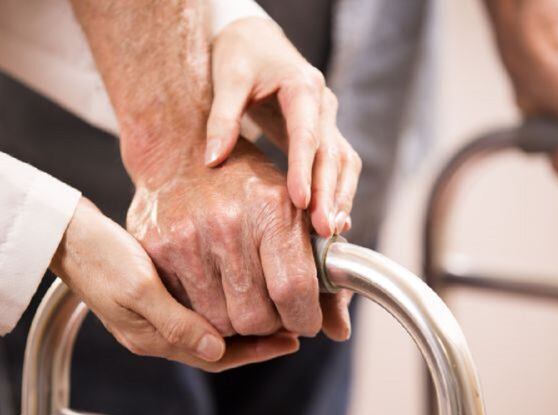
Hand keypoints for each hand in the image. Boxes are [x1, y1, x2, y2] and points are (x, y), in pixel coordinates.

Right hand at [50, 197, 299, 371]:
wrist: (64, 233)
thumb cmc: (98, 256)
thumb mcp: (137, 289)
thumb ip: (175, 322)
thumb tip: (216, 350)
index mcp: (153, 337)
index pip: (217, 356)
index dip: (256, 351)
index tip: (291, 338)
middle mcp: (156, 331)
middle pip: (218, 346)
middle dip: (256, 339)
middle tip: (293, 324)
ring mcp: (154, 313)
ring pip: (211, 326)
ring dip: (242, 320)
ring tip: (275, 306)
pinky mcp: (153, 293)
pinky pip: (197, 306)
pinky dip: (221, 301)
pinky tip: (240, 286)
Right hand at [126, 139, 352, 341]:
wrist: (180, 153)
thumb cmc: (246, 186)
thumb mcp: (292, 210)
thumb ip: (322, 271)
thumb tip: (340, 332)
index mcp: (272, 208)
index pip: (294, 289)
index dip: (305, 318)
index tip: (306, 320)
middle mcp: (228, 224)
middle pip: (256, 317)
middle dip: (272, 325)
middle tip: (273, 310)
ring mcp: (188, 239)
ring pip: (221, 323)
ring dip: (238, 325)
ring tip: (243, 299)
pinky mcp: (157, 251)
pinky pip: (187, 312)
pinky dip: (205, 316)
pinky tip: (215, 293)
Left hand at [204, 17, 360, 235]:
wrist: (255, 38)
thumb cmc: (240, 54)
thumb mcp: (227, 78)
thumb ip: (222, 118)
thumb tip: (213, 161)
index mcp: (303, 87)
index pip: (308, 135)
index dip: (305, 170)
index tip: (302, 203)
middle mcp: (323, 104)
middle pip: (334, 154)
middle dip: (331, 194)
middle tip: (324, 230)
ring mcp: (326, 119)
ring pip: (344, 162)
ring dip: (341, 196)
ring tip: (332, 232)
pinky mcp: (321, 133)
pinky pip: (337, 165)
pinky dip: (337, 191)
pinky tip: (332, 219)